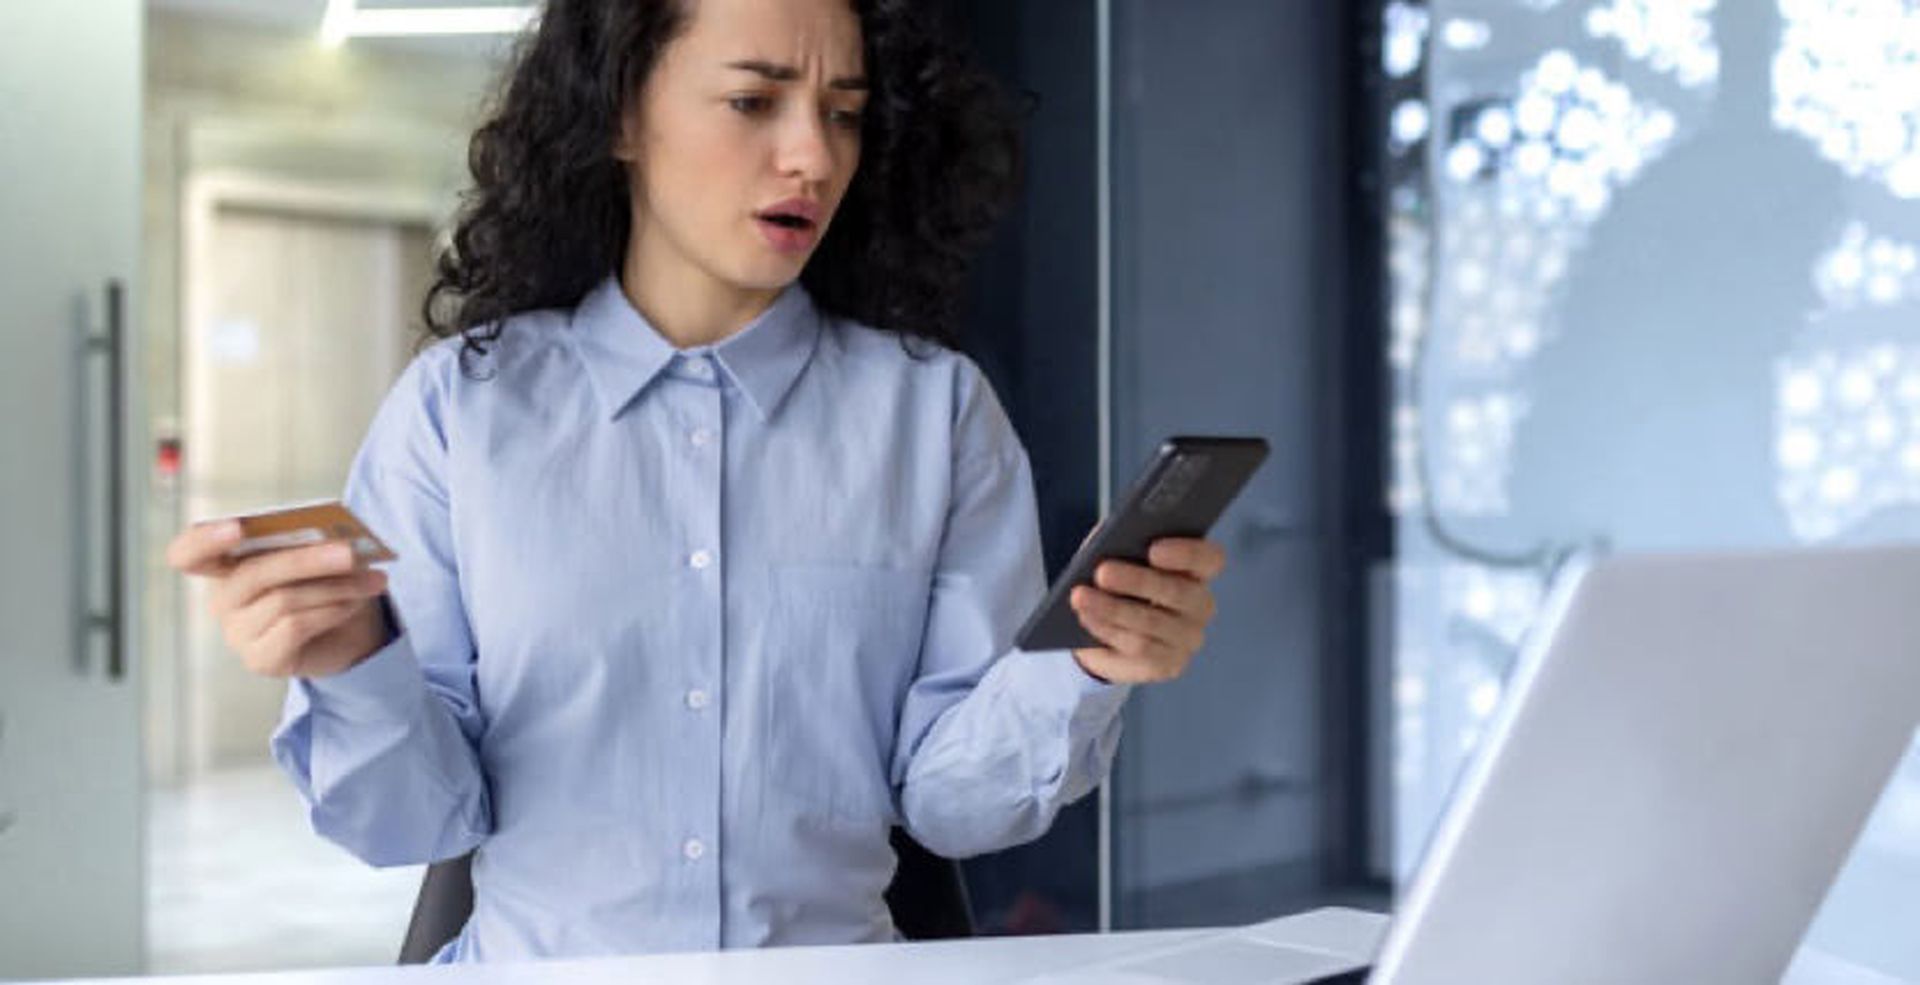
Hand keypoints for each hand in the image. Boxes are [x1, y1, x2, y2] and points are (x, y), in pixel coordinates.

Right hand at [165, 520, 392, 678]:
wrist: (346, 633)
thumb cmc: (324, 584)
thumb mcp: (317, 557)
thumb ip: (311, 543)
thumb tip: (335, 538)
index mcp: (225, 564)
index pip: (188, 553)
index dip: (203, 540)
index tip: (237, 528)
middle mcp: (223, 599)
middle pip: (253, 574)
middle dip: (307, 560)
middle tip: (351, 552)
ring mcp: (237, 633)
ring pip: (283, 600)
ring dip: (336, 586)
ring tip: (374, 579)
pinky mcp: (259, 659)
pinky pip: (295, 627)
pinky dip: (331, 610)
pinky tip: (355, 602)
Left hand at [1069, 537, 1226, 683]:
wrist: (1109, 634)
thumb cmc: (1121, 585)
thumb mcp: (1119, 559)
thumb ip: (1120, 547)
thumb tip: (1105, 547)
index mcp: (1198, 571)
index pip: (1210, 559)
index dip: (1186, 553)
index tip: (1153, 549)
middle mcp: (1201, 606)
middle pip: (1178, 592)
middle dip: (1137, 581)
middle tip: (1102, 572)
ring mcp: (1188, 639)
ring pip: (1152, 623)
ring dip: (1113, 608)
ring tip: (1081, 596)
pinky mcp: (1168, 665)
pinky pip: (1138, 647)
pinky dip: (1108, 629)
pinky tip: (1087, 617)